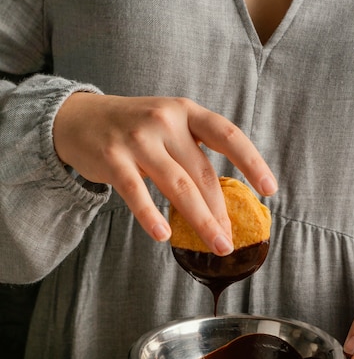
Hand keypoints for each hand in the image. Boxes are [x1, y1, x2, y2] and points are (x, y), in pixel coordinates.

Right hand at [53, 93, 276, 254]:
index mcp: (186, 113)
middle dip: (221, 212)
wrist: (78, 118)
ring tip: (215, 246)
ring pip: (179, 186)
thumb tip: (220, 203)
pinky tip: (163, 235)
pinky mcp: (113, 158)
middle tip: (230, 241)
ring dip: (201, 221)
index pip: (228, 135)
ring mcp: (138, 138)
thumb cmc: (133, 129)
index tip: (269, 189)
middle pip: (203, 173)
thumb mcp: (168, 126)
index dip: (252, 162)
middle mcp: (166, 121)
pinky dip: (150, 215)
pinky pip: (136, 192)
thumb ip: (192, 153)